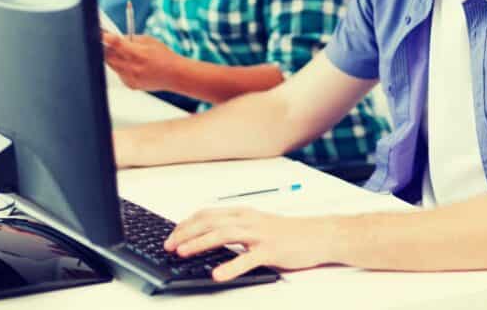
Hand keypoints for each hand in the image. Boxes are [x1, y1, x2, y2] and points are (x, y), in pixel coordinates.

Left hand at [101, 33, 181, 91]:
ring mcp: (131, 78)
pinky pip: (119, 73)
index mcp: (138, 54)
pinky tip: (133, 66)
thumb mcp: (149, 41)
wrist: (174, 74)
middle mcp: (133, 68)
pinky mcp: (130, 85)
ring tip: (127, 55)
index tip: (100, 34)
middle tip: (109, 43)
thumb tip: (114, 38)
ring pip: (112, 65)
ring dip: (114, 58)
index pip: (116, 44)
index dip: (105, 38)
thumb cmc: (164, 55)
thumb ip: (131, 39)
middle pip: (108, 56)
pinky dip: (121, 67)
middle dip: (107, 48)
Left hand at [164, 207, 332, 280]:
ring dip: (200, 243)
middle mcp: (248, 219)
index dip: (187, 223)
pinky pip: (247, 259)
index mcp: (243, 213)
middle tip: (168, 244)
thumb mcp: (258, 226)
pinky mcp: (271, 250)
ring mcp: (259, 234)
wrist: (318, 235)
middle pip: (210, 222)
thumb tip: (211, 238)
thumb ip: (237, 230)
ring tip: (183, 252)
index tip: (172, 234)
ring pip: (223, 234)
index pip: (208, 214)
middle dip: (185, 232)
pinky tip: (217, 274)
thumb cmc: (289, 233)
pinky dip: (230, 266)